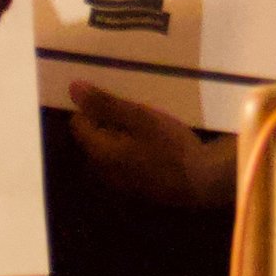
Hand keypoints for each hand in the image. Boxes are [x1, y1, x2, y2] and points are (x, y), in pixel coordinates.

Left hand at [67, 82, 238, 207]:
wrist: (203, 182)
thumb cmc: (171, 146)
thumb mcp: (139, 117)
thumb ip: (105, 104)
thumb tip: (72, 88)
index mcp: (98, 152)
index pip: (78, 123)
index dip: (93, 106)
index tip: (116, 96)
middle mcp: (102, 171)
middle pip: (93, 137)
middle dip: (108, 120)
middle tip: (135, 107)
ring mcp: (119, 182)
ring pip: (110, 149)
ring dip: (123, 134)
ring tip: (147, 121)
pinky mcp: (136, 187)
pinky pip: (124, 161)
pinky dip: (133, 148)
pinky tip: (155, 142)